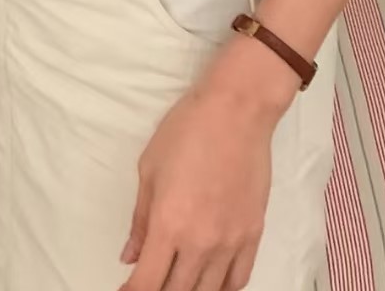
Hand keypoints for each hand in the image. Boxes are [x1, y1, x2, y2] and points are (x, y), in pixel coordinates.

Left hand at [120, 37, 297, 290]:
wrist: (237, 111)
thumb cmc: (187, 130)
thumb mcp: (149, 168)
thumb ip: (140, 219)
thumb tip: (130, 256)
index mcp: (169, 224)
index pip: (147, 283)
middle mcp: (200, 241)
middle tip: (149, 282)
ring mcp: (230, 242)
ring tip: (177, 282)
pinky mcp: (253, 235)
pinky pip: (239, 280)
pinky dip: (221, 288)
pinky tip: (209, 283)